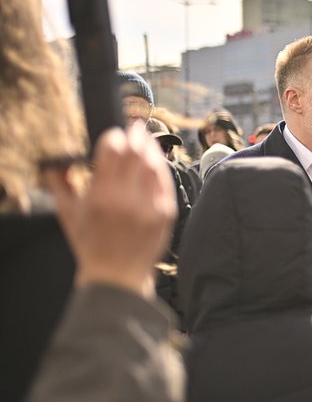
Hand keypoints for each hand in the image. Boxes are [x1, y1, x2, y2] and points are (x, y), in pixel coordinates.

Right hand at [43, 126, 176, 295]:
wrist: (117, 275)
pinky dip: (160, 166)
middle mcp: (127, 199)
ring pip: (154, 163)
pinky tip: (155, 160)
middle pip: (136, 152)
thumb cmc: (90, 244)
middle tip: (133, 126)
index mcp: (101, 197)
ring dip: (150, 147)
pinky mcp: (166, 212)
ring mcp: (150, 206)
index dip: (113, 136)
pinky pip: (165, 181)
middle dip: (135, 135)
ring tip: (145, 138)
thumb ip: (60, 184)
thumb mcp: (68, 214)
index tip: (112, 134)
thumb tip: (54, 161)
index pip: (113, 150)